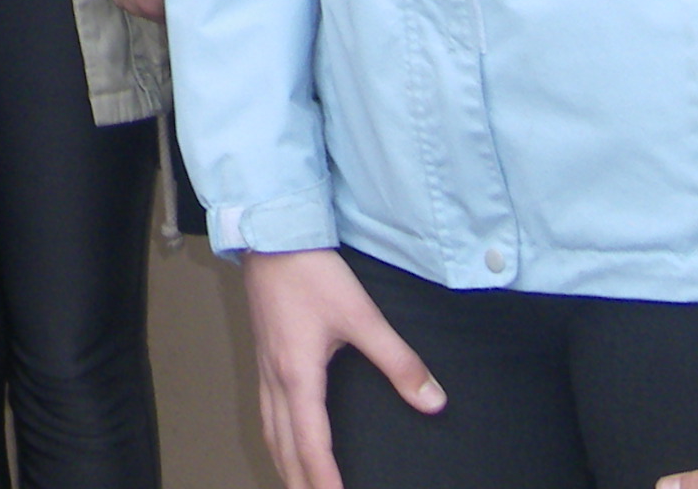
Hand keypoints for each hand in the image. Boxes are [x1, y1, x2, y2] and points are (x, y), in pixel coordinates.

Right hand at [243, 248, 439, 488]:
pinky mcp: (265, 356)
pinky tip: (284, 439)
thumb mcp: (362, 315)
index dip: (324, 482)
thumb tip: (432, 400)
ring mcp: (265, 368)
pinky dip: (275, 439)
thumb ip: (399, 361)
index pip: (311, 446)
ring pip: (270, 433)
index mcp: (299, 377)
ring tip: (298, 487)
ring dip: (285, 466)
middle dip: (299, 484)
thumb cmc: (311, 272)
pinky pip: (266, 413)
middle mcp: (276, 380)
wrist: (271, 235)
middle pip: (284, 449)